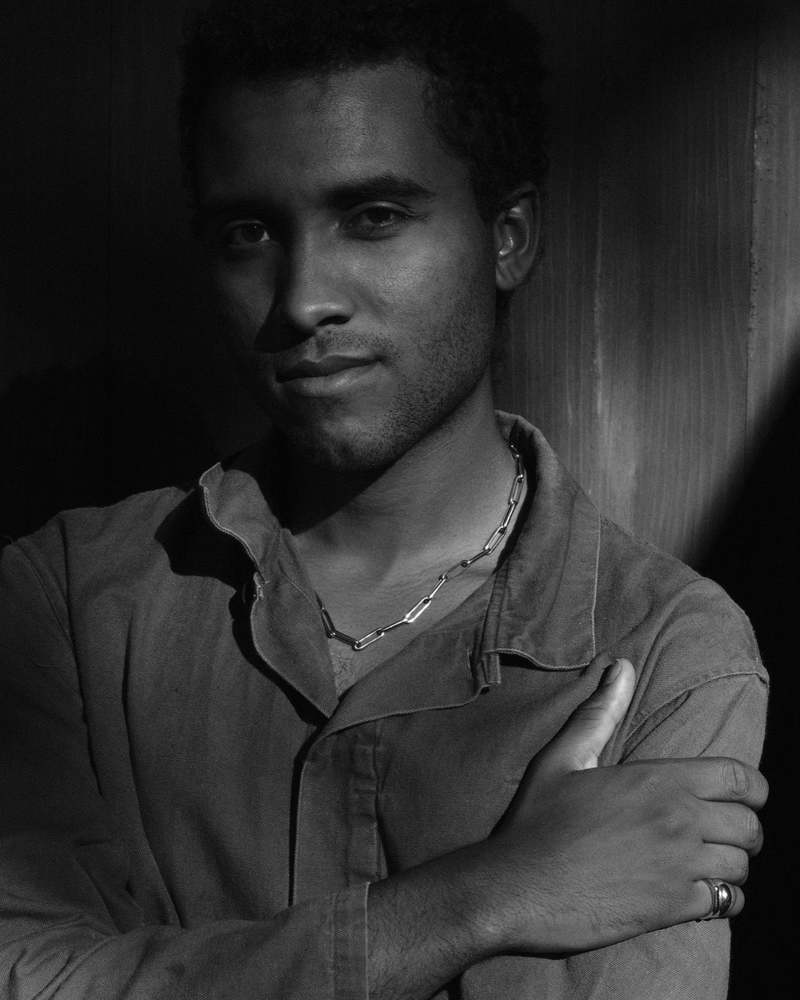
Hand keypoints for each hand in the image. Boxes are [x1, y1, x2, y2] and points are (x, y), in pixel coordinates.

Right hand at [484, 659, 767, 953]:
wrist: (518, 888)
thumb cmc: (536, 820)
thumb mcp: (562, 758)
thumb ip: (600, 713)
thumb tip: (621, 666)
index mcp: (658, 781)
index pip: (739, 778)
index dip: (750, 787)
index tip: (741, 796)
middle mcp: (679, 821)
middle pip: (749, 825)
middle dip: (742, 828)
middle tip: (719, 833)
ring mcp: (680, 867)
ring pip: (740, 866)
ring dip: (729, 865)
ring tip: (706, 864)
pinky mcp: (673, 908)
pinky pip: (724, 904)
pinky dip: (719, 900)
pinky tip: (696, 894)